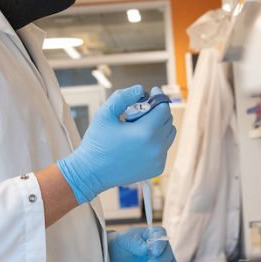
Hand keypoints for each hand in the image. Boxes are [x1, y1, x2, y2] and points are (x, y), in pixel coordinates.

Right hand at [58, 85, 175, 203]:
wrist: (91, 173)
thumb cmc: (97, 142)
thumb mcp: (105, 113)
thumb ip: (123, 96)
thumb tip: (141, 89)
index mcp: (146, 133)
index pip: (164, 109)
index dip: (159, 97)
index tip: (152, 92)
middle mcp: (156, 148)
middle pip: (168, 120)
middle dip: (156, 111)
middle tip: (139, 110)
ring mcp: (158, 160)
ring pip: (169, 134)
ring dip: (158, 126)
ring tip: (138, 126)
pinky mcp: (157, 168)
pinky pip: (164, 148)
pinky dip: (156, 141)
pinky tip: (138, 141)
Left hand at [108, 226, 178, 261]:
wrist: (118, 256)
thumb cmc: (123, 243)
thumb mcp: (126, 240)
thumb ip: (135, 243)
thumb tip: (146, 249)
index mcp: (156, 234)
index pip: (163, 239)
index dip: (160, 246)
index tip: (154, 253)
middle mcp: (163, 248)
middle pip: (169, 257)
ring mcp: (163, 261)